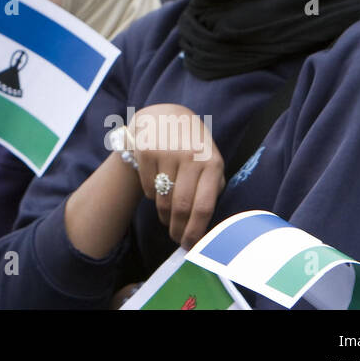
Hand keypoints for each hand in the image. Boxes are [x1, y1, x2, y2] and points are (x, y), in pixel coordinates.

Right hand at [129, 103, 223, 249]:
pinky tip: (158, 187)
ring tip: (167, 218)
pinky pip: (148, 188)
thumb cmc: (193, 145)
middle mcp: (190, 156)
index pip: (204, 206)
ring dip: (164, 215)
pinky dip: (152, 195)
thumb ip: (213, 186)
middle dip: (177, 229)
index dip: (196, 231)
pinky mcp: (146, 149)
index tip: (190, 246)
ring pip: (162, 200)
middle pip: (182, 206)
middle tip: (176, 239)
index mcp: (212, 162)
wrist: (167, 115)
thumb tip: (207, 224)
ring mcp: (167, 152)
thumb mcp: (210, 160)